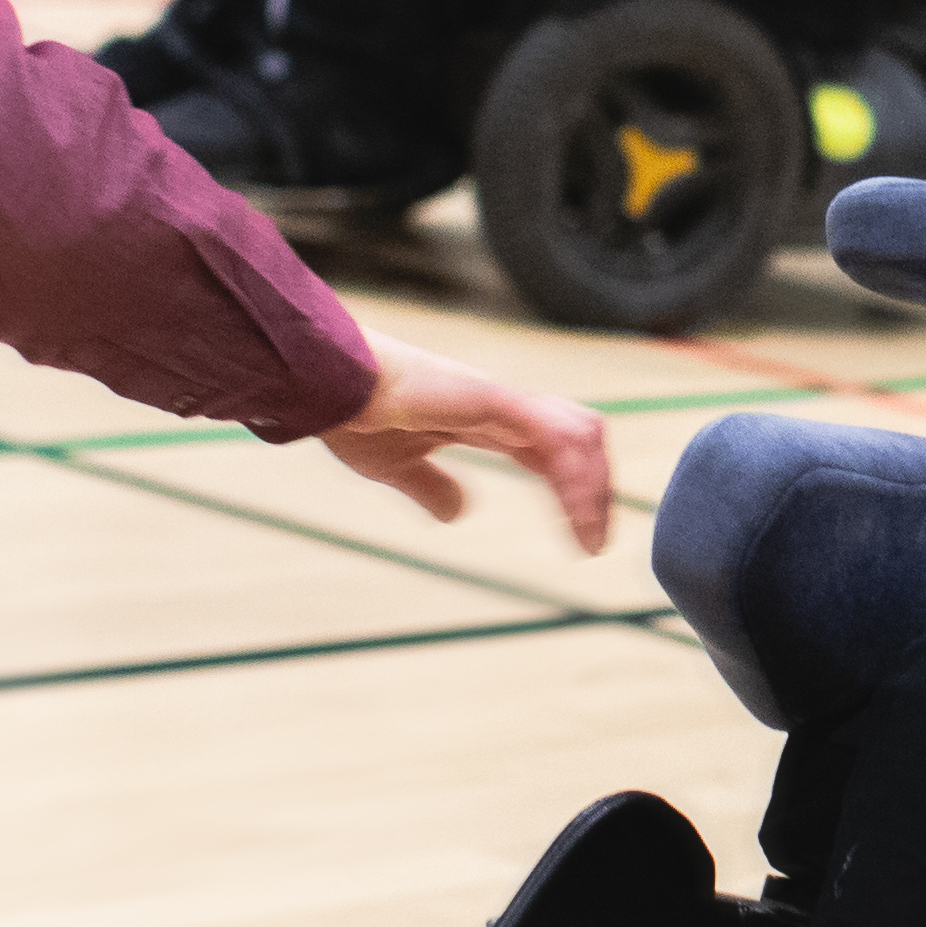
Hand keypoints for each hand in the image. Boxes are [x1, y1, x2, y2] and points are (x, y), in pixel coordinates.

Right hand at [319, 341, 617, 550]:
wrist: (327, 384)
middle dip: (598, 488)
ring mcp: (502, 400)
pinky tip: (577, 518)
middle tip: (598, 542)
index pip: (552, 448)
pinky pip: (555, 438)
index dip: (574, 488)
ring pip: (578, 436)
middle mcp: (503, 405)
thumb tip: (458, 513)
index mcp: (484, 417)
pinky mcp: (494, 401)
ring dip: (594, 488)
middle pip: (578, 438)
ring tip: (591, 540)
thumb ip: (430, 486)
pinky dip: (575, 479)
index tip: (584, 538)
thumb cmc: (353, 414)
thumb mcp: (398, 467)